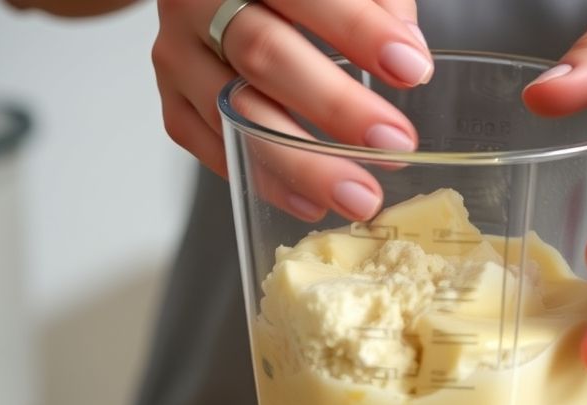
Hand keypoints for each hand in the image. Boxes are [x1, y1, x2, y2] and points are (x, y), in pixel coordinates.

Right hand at [152, 0, 432, 220]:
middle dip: (334, 105)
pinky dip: (264, 179)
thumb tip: (408, 53)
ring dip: (301, 162)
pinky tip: (310, 202)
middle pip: (263, 54)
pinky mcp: (173, 101)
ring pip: (235, 111)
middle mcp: (200, 3)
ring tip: (358, 195)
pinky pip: (213, 147)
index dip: (359, 31)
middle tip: (393, 145)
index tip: (412, 70)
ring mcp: (179, 54)